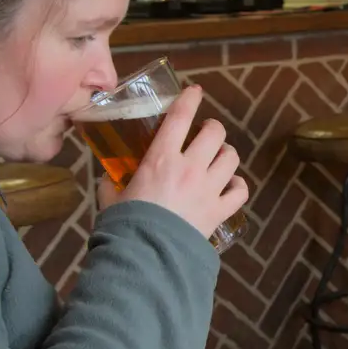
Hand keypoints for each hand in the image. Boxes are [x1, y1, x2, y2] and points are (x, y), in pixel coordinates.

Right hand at [121, 85, 248, 235]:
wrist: (147, 257)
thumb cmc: (125, 225)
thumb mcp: (110, 198)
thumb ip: (111, 184)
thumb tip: (108, 178)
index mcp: (161, 159)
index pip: (180, 118)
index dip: (189, 100)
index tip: (195, 91)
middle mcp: (190, 168)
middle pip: (215, 134)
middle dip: (213, 128)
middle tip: (206, 132)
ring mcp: (208, 189)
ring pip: (231, 158)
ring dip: (226, 154)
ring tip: (220, 157)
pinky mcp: (219, 211)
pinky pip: (240, 191)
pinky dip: (238, 186)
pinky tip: (230, 186)